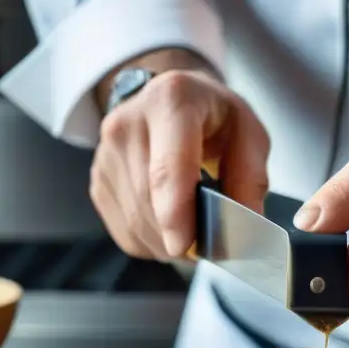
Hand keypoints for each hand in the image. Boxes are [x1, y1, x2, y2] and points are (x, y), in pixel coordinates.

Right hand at [90, 66, 269, 260]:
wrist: (168, 103)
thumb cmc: (213, 120)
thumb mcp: (249, 135)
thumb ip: (250, 179)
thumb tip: (245, 226)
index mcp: (172, 102)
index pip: (167, 168)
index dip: (174, 213)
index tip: (184, 246)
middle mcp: (127, 123)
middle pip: (149, 202)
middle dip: (180, 236)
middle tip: (208, 243)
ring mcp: (106, 153)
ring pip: (135, 222)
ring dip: (167, 243)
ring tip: (193, 233)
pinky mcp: (97, 180)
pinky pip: (125, 231)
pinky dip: (152, 242)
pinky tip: (170, 227)